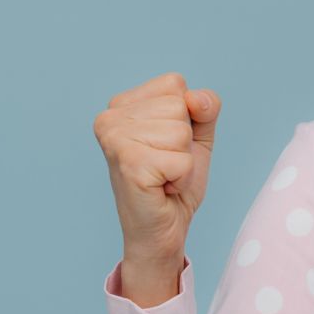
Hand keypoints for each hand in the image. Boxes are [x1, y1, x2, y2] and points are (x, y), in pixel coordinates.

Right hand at [93, 72, 220, 263]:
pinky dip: (182, 178)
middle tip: (165, 164)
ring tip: (163, 176)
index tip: (167, 144)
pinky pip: (182, 160)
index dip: (186, 117)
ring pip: (181, 132)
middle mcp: (109, 117)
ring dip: (183, 161)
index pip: (174, 84)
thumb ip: (204, 107)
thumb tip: (196, 99)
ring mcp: (114, 140)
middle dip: (185, 141)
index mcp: (121, 104)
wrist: (163, 229)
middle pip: (179, 106)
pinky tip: (162, 187)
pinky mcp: (129, 164)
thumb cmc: (174, 181)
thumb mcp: (197, 135)